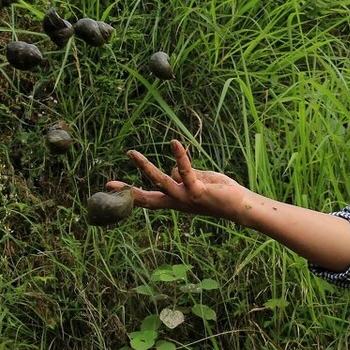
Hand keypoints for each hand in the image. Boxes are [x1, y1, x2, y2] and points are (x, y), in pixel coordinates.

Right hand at [107, 139, 248, 222]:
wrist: (241, 206)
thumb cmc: (221, 193)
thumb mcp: (199, 182)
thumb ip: (186, 175)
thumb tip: (176, 170)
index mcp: (176, 201)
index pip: (150, 198)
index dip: (131, 194)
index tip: (113, 189)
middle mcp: (177, 202)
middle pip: (148, 197)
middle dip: (128, 190)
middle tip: (109, 182)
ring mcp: (186, 198)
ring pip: (160, 181)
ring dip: (145, 167)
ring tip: (131, 153)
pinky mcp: (197, 190)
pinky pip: (185, 171)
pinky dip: (180, 156)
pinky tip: (174, 143)